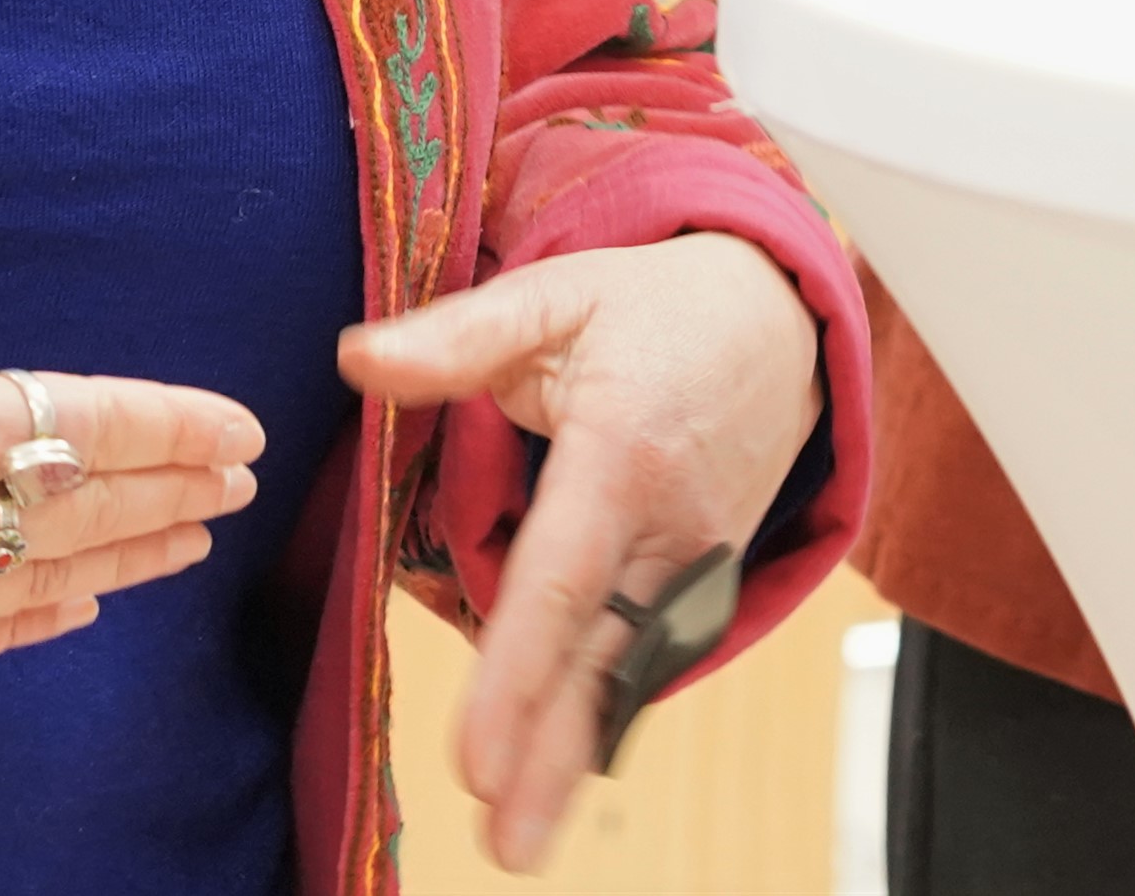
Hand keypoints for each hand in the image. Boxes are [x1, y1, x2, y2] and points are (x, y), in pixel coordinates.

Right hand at [0, 96, 264, 673]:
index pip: (93, 425)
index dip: (178, 426)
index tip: (243, 428)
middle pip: (88, 509)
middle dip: (175, 492)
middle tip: (241, 483)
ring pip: (43, 581)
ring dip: (125, 558)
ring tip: (188, 539)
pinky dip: (32, 621)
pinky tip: (70, 608)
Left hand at [340, 233, 822, 872]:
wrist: (781, 321)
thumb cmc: (655, 308)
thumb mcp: (556, 293)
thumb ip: (455, 336)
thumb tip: (354, 360)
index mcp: (623, 450)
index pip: (563, 577)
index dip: (519, 672)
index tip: (475, 756)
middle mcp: (671, 523)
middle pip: (601, 653)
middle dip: (550, 755)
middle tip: (505, 843)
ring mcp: (697, 560)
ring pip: (628, 671)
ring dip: (575, 758)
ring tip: (522, 841)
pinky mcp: (704, 582)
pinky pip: (649, 656)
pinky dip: (609, 717)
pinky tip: (561, 781)